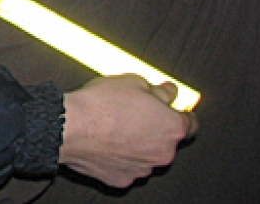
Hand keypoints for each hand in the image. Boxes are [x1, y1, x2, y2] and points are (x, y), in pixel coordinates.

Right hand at [59, 74, 197, 187]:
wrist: (69, 127)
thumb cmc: (99, 105)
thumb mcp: (133, 81)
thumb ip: (157, 90)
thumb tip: (166, 92)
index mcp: (171, 127)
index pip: (191, 123)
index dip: (180, 113)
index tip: (172, 109)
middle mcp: (163, 152)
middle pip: (165, 140)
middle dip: (153, 127)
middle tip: (133, 112)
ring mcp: (142, 169)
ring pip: (145, 154)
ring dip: (136, 143)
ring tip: (113, 125)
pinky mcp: (121, 178)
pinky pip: (126, 166)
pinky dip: (119, 156)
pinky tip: (105, 142)